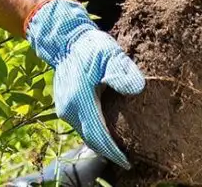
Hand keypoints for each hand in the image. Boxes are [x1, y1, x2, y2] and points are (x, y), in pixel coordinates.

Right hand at [25, 0, 144, 168]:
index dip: (112, 151)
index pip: (98, 135)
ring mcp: (64, 108)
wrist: (66, 40)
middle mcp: (69, 109)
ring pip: (85, 132)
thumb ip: (122, 72)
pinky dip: (93, 131)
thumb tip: (137, 88)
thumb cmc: (90, 47)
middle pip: (91, 138)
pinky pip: (80, 124)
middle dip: (107, 151)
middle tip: (125, 159)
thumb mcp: (110, 54)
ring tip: (118, 148)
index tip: (126, 161)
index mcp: (80, 100)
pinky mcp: (64, 105)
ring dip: (100, 141)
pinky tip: (105, 132)